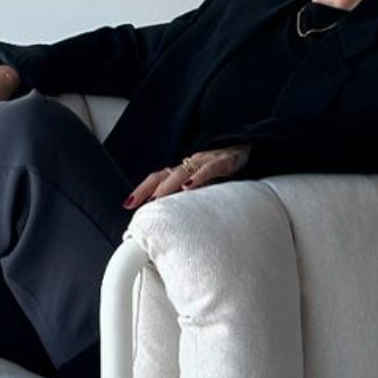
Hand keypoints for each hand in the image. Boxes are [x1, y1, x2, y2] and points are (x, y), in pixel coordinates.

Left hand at [121, 145, 250, 208]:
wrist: (249, 152)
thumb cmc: (223, 173)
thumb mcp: (204, 189)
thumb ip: (188, 203)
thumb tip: (172, 225)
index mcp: (184, 171)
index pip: (157, 178)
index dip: (142, 189)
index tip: (128, 204)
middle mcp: (191, 164)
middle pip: (164, 174)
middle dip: (148, 188)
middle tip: (135, 203)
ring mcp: (206, 161)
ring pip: (184, 170)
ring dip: (169, 184)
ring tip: (158, 197)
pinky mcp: (224, 161)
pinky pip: (211, 168)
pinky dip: (199, 176)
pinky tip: (190, 186)